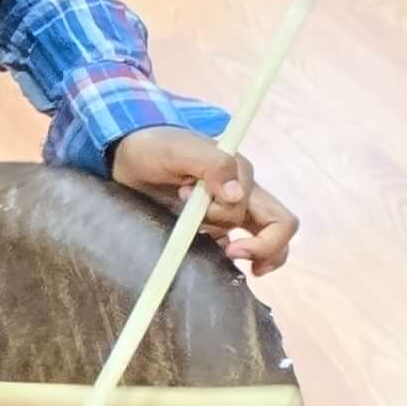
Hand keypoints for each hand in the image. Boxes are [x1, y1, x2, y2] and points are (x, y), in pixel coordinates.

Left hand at [112, 126, 297, 272]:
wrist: (126, 157)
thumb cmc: (154, 147)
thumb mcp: (180, 150)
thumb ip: (213, 164)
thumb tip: (237, 195)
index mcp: (243, 177)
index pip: (275, 218)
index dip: (260, 240)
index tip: (232, 248)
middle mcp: (243, 196)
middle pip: (280, 228)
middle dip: (264, 250)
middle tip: (231, 255)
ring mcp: (227, 212)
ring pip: (260, 242)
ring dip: (235, 250)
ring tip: (204, 243)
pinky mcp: (209, 225)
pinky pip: (230, 248)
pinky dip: (220, 258)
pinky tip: (199, 248)